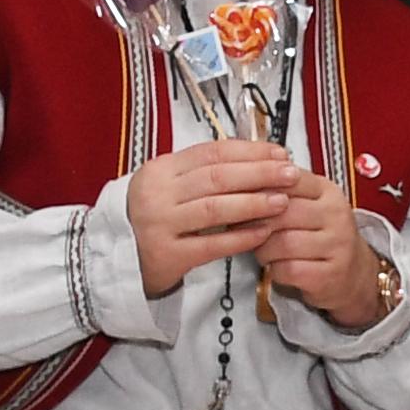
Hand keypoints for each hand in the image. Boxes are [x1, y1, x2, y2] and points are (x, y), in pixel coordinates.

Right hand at [130, 139, 306, 296]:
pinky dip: (240, 238)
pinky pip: (211, 245)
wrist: (119, 257)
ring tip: (282, 201)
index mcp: (161, 169)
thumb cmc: (156, 216)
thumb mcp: (170, 185)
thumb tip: (260, 157)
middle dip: (259, 174)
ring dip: (253, 203)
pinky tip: (264, 233)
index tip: (281, 154)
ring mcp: (160, 224)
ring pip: (214, 209)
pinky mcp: (167, 255)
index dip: (250, 152)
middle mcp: (157, 193)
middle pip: (217, 177)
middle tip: (291, 175)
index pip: (212, 152)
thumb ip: (205, 172)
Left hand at [252, 166, 388, 326]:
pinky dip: (274, 270)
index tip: (240, 197)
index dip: (259, 189)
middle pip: (283, 212)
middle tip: (243, 228)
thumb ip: (281, 190)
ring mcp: (337, 246)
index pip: (289, 179)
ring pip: (283, 243)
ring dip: (263, 249)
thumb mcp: (307, 205)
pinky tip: (276, 267)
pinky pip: (289, 269)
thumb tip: (241, 180)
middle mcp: (336, 215)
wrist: (353, 273)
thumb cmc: (319, 235)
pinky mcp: (331, 274)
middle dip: (256, 222)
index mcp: (327, 191)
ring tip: (262, 249)